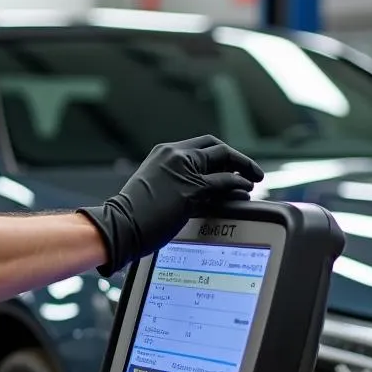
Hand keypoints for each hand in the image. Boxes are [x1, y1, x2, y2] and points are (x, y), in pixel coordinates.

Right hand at [77, 135, 263, 275]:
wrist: (118, 226)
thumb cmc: (131, 215)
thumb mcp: (153, 187)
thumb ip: (174, 181)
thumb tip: (197, 190)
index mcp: (163, 153)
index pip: (201, 145)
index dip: (220, 154)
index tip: (230, 165)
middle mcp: (174, 155)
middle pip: (217, 148)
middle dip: (237, 158)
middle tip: (250, 171)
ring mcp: (183, 170)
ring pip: (225, 161)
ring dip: (244, 170)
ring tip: (253, 181)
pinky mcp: (192, 189)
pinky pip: (224, 183)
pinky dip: (239, 185)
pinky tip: (245, 192)